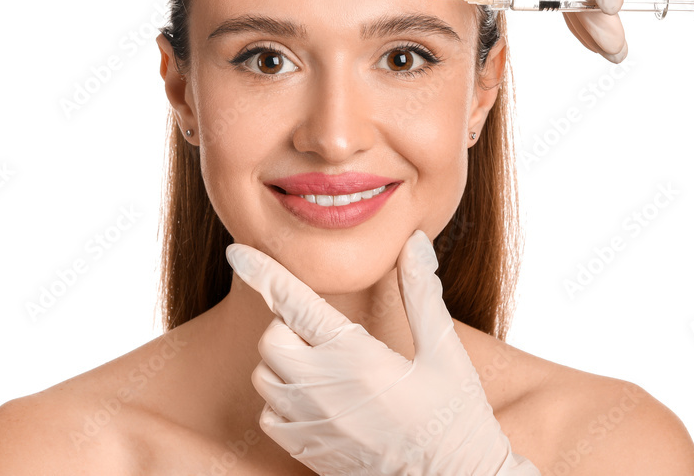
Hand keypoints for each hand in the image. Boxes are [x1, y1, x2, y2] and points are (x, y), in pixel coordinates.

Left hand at [224, 229, 539, 475]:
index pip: (294, 303)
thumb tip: (414, 242)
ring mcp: (312, 425)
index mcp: (357, 358)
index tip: (238, 252)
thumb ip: (422, 293)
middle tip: (324, 331)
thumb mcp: (444, 351)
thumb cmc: (454, 418)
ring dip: (284, 361)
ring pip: (265, 377)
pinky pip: (270, 416)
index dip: (263, 272)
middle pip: (271, 340)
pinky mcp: (307, 450)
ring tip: (324, 363)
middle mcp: (324, 391)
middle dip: (289, 326)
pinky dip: (281, 399)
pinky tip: (317, 396)